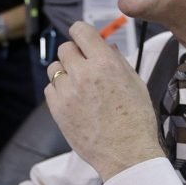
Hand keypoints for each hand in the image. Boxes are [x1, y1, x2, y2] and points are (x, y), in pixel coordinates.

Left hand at [44, 22, 163, 180]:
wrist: (126, 153)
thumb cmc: (136, 119)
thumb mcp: (135, 83)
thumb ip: (117, 60)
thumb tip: (105, 46)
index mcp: (105, 63)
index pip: (81, 31)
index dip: (80, 32)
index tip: (81, 38)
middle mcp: (83, 74)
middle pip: (65, 48)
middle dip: (74, 53)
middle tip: (84, 66)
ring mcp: (67, 92)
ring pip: (54, 68)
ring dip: (64, 71)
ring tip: (78, 85)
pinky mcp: (57, 109)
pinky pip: (50, 88)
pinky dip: (59, 91)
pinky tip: (73, 100)